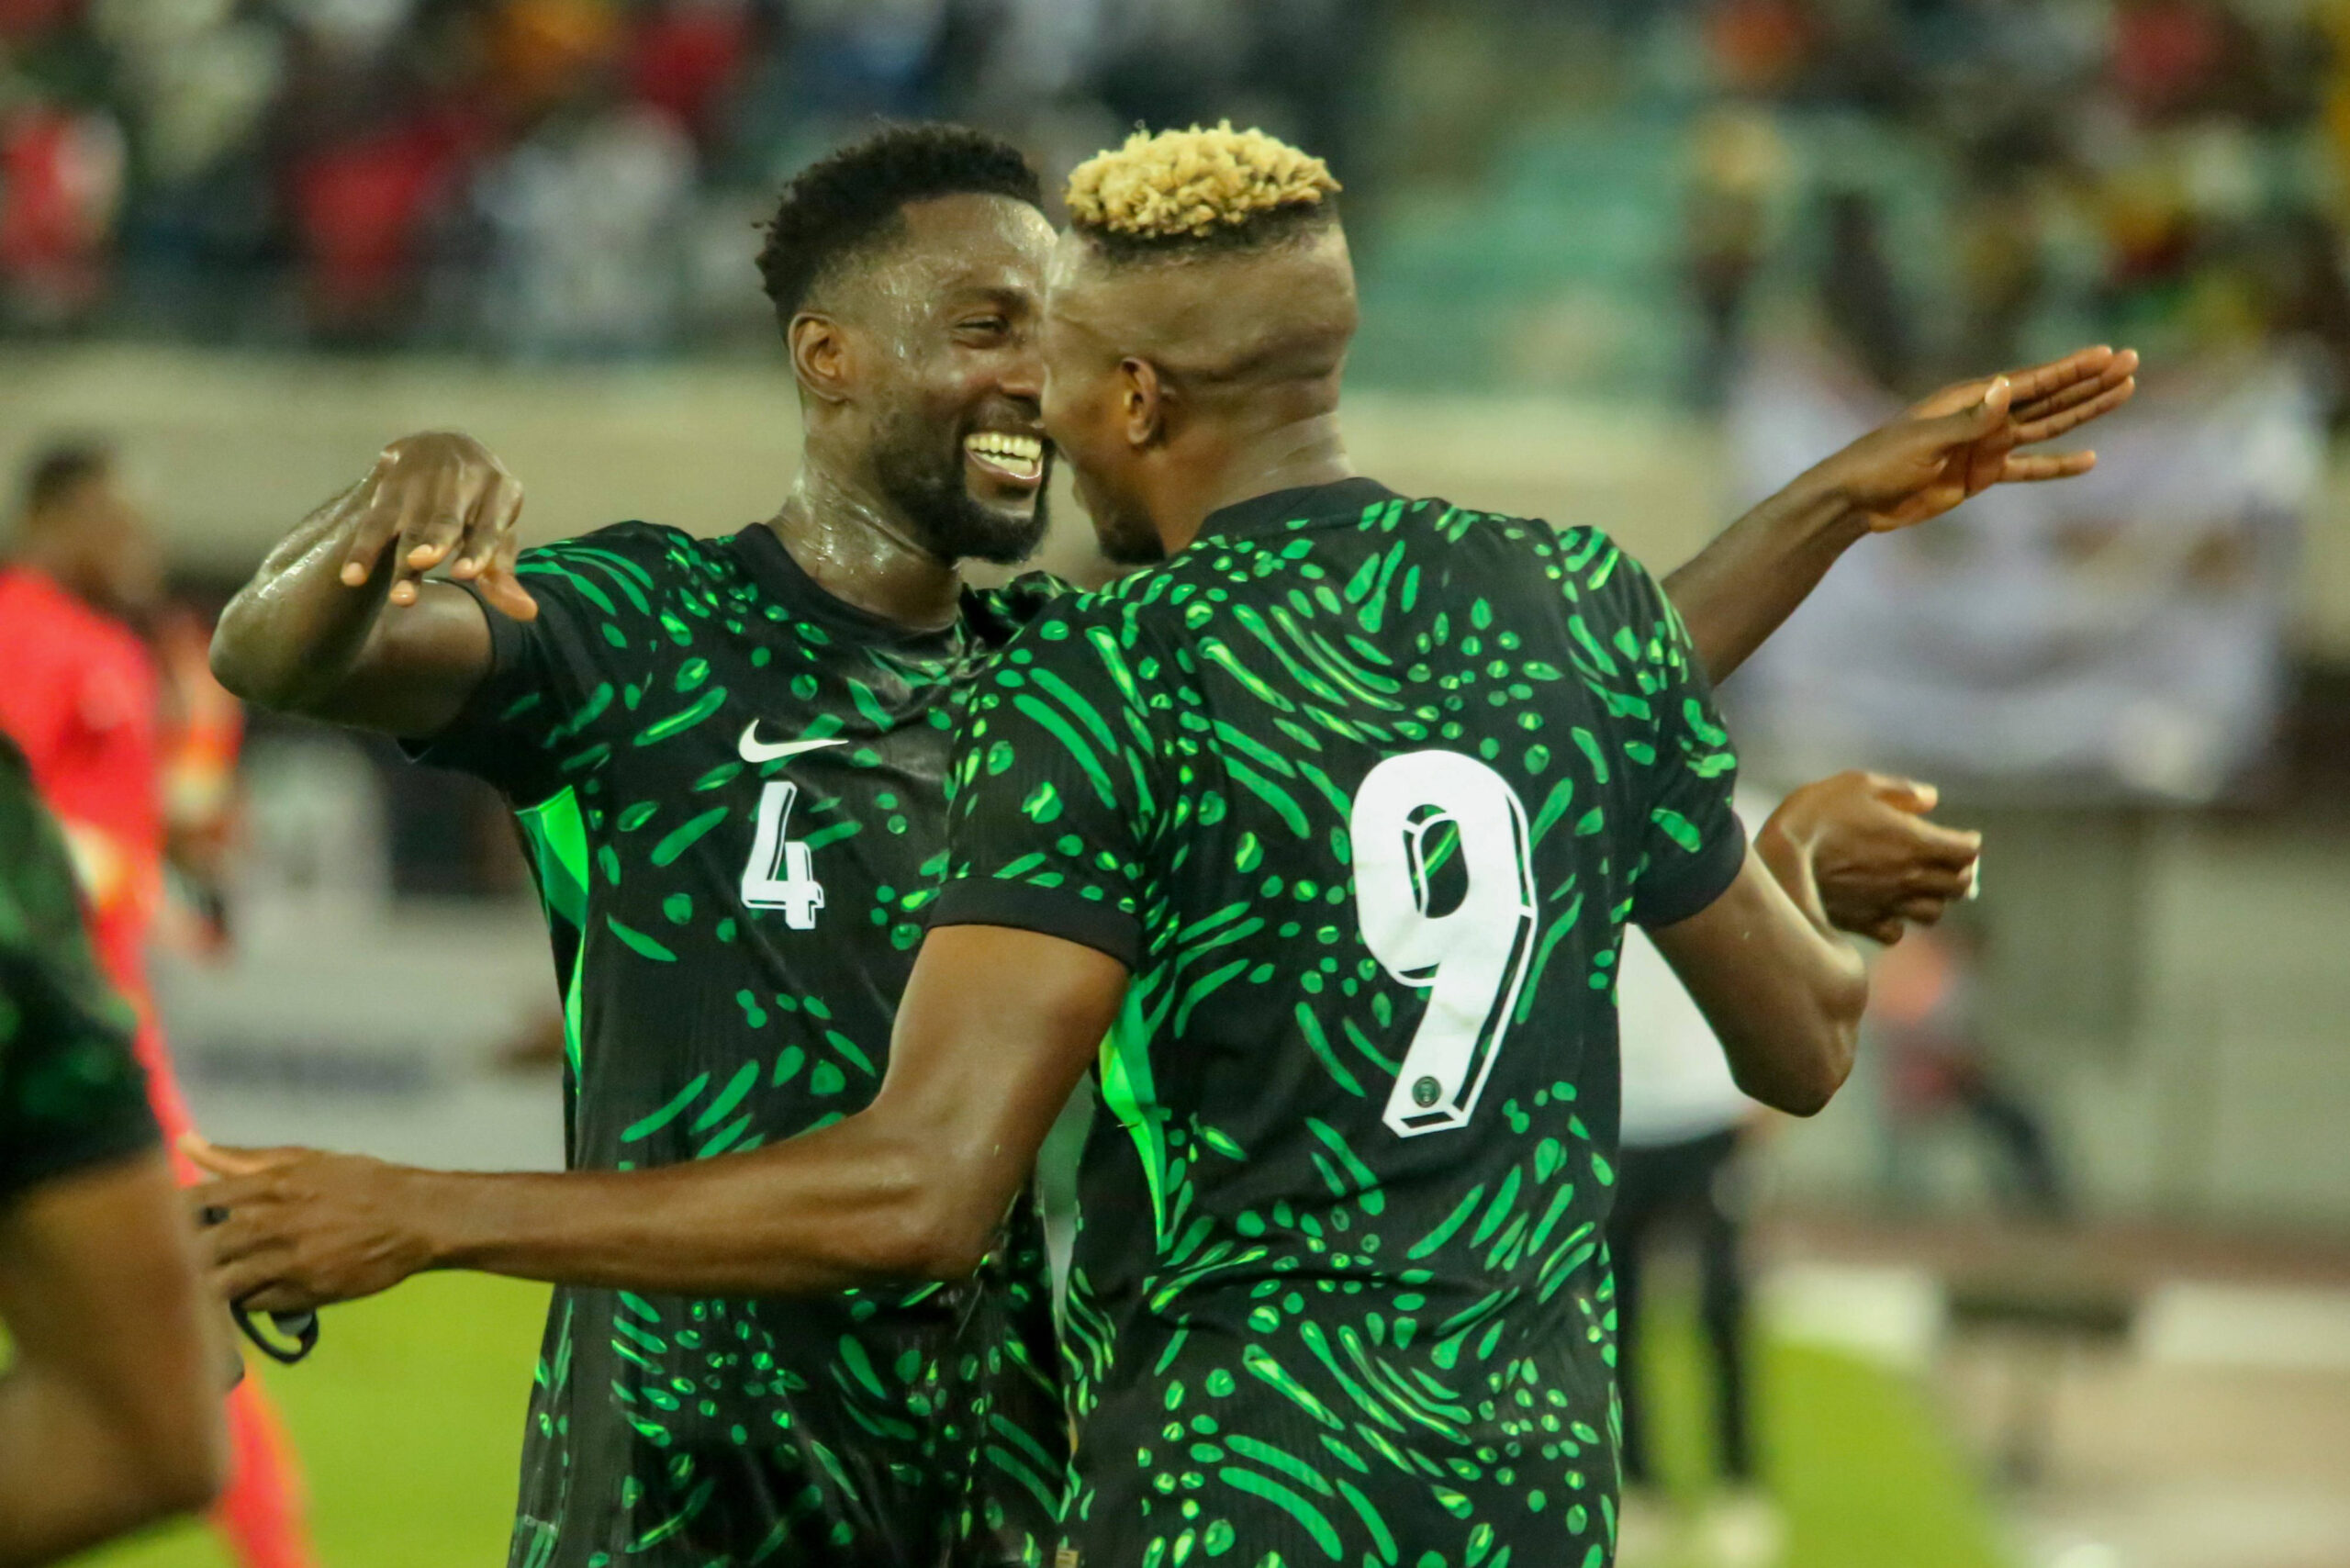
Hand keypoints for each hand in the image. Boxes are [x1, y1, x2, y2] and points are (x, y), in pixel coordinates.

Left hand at [184, 1136, 436, 1313]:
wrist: (414, 1216)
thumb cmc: (357, 1182)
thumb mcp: (301, 1160)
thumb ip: (240, 1158)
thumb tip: (185, 1142)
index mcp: (268, 1185)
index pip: (193, 1203)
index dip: (166, 1218)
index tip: (155, 1226)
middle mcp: (273, 1223)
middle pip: (200, 1249)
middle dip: (178, 1260)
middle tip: (167, 1265)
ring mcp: (288, 1261)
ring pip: (221, 1283)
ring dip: (206, 1287)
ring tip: (198, 1286)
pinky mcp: (305, 1293)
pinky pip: (253, 1305)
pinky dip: (241, 1302)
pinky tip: (242, 1295)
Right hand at [337, 432, 535, 619]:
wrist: (440, 444)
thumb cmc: (479, 503)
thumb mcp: (496, 528)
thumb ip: (503, 573)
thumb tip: (528, 613)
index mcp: (499, 492)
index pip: (488, 524)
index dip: (478, 549)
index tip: (465, 573)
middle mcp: (461, 484)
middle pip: (446, 520)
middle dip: (434, 542)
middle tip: (422, 562)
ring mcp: (422, 486)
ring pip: (409, 525)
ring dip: (401, 558)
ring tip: (398, 597)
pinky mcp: (390, 491)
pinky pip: (375, 522)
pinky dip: (363, 551)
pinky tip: (353, 578)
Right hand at [1763, 772, 1980, 944]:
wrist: (1781, 859)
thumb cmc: (1820, 814)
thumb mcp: (1858, 784)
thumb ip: (1900, 791)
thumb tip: (1930, 799)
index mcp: (1917, 842)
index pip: (1967, 851)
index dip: (1968, 843)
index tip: (1960, 837)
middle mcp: (1912, 878)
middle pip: (1959, 887)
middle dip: (1959, 873)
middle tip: (1946, 863)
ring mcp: (1889, 905)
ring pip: (1933, 913)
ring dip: (1933, 899)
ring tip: (1921, 888)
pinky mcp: (1864, 924)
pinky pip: (1896, 932)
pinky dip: (1898, 922)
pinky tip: (1887, 909)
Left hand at [1812, 346, 2138, 531]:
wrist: (1855, 500)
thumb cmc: (1881, 462)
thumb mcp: (1926, 442)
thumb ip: (1971, 421)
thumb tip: (2007, 386)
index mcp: (1972, 398)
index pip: (2032, 382)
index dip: (2072, 369)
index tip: (2109, 355)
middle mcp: (1985, 415)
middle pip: (2049, 398)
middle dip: (2090, 382)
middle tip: (2132, 364)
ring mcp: (1985, 445)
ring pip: (2047, 427)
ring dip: (2084, 414)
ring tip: (2123, 394)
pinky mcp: (1980, 475)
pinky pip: (2028, 468)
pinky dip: (2057, 465)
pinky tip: (2089, 460)